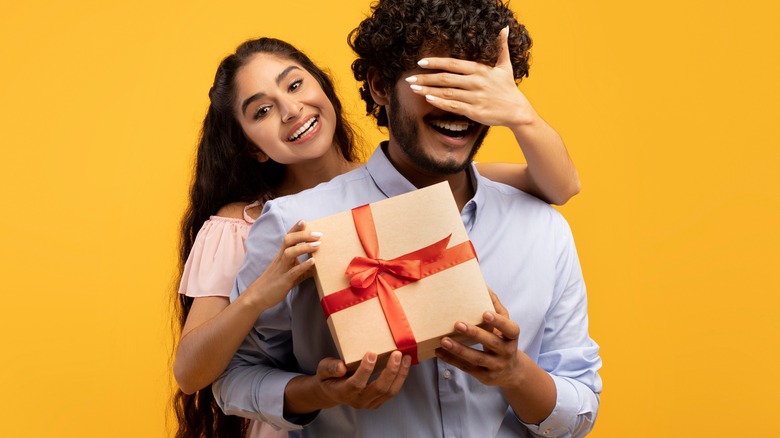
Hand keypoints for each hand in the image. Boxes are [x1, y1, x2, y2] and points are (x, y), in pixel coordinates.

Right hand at [244, 220, 320, 309]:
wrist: (258, 297)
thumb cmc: (274, 284)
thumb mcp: (289, 273)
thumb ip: (302, 269)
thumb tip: (316, 266)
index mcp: (281, 255)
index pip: (288, 237)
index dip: (295, 228)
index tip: (304, 221)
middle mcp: (280, 259)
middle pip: (289, 240)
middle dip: (303, 235)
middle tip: (318, 234)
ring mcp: (281, 269)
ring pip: (290, 253)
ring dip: (304, 247)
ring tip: (318, 245)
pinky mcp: (283, 280)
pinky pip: (293, 271)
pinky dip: (303, 265)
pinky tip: (313, 262)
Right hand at [314, 351, 411, 409]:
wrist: (333, 392)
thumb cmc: (329, 377)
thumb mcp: (323, 369)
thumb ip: (330, 368)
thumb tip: (341, 367)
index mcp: (344, 392)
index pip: (357, 383)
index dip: (365, 370)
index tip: (372, 353)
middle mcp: (359, 400)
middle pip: (379, 388)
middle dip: (390, 371)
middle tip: (397, 353)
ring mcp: (370, 403)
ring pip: (390, 391)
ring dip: (400, 374)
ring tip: (406, 358)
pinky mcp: (378, 401)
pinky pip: (392, 391)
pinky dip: (400, 377)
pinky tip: (405, 364)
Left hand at [406, 27, 537, 127]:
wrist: (517, 111)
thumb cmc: (508, 88)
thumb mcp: (505, 66)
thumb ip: (501, 47)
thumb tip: (505, 28)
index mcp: (480, 70)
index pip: (453, 64)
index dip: (436, 62)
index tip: (421, 62)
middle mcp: (476, 82)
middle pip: (446, 79)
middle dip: (426, 77)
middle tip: (409, 77)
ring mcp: (475, 97)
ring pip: (447, 93)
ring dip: (428, 90)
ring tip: (413, 88)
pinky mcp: (475, 111)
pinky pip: (453, 106)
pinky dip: (439, 103)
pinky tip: (428, 99)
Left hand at [435, 289, 523, 388]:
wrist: (511, 372)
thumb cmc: (504, 340)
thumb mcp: (505, 326)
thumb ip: (496, 306)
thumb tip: (483, 285)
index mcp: (512, 337)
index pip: (509, 329)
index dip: (498, 322)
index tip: (485, 313)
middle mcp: (506, 352)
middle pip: (491, 343)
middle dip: (474, 333)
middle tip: (457, 324)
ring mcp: (496, 366)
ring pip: (477, 358)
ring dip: (459, 349)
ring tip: (443, 340)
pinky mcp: (484, 377)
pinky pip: (466, 368)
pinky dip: (452, 360)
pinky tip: (439, 352)